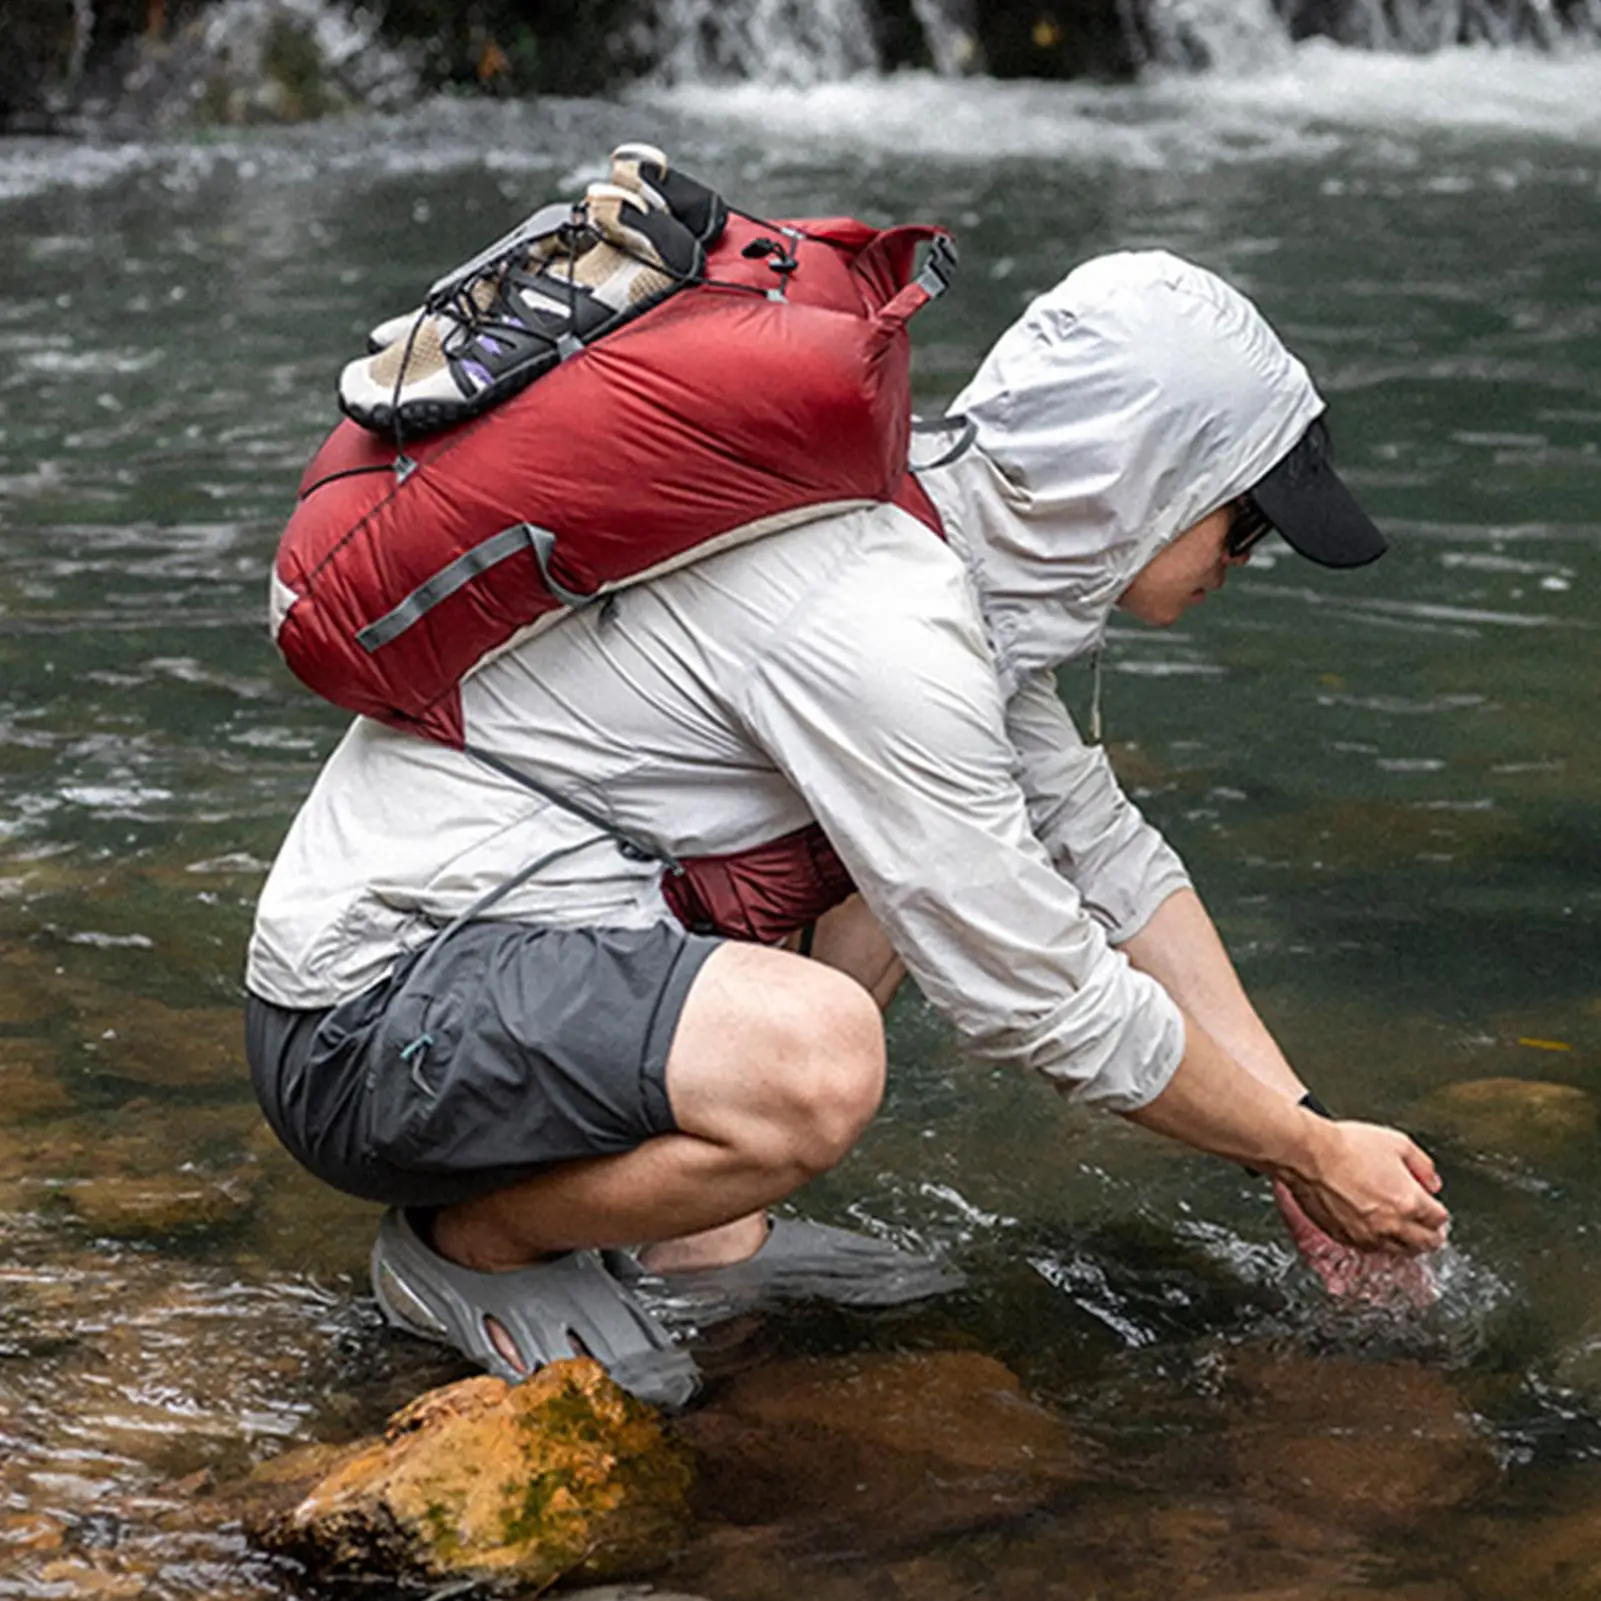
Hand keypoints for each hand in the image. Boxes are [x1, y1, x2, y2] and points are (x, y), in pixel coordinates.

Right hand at [1279, 1116, 1448, 1256]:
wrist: (1309, 1155)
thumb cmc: (1347, 1146)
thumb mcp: (1398, 1143)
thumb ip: (1423, 1165)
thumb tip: (1432, 1182)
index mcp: (1410, 1202)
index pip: (1439, 1219)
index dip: (1437, 1211)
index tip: (1433, 1208)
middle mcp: (1391, 1225)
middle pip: (1426, 1244)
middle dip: (1431, 1235)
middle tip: (1428, 1229)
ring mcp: (1367, 1235)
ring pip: (1399, 1251)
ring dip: (1406, 1243)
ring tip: (1404, 1233)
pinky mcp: (1344, 1237)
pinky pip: (1370, 1249)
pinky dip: (1378, 1242)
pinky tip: (1376, 1231)